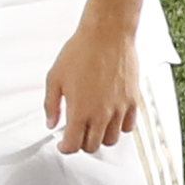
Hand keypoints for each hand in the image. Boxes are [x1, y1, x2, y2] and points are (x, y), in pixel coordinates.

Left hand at [43, 15, 144, 156]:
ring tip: (93, 127)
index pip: (73, 145)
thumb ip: (51, 104)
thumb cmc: (81, 51)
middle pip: (92, 146)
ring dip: (100, 137)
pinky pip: (129, 126)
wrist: (107, 35)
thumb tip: (51, 122)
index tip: (63, 145)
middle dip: (81, 144)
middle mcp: (101, 114)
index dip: (66, 148)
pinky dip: (120, 128)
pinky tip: (111, 119)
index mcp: (79, 110)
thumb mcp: (55, 77)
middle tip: (76, 135)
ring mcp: (119, 109)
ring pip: (111, 140)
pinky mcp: (133, 101)